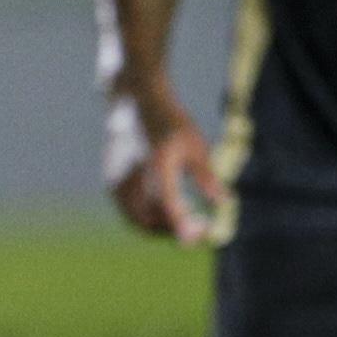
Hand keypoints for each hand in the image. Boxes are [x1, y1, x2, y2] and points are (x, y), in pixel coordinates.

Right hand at [104, 93, 219, 243]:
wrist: (137, 101)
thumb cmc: (171, 121)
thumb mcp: (196, 145)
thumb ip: (207, 176)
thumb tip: (224, 203)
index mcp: (155, 163)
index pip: (168, 204)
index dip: (183, 225)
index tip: (202, 235)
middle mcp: (130, 173)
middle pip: (147, 219)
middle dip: (173, 231)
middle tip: (199, 233)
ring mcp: (116, 178)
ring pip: (136, 219)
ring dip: (161, 227)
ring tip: (190, 222)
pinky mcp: (113, 181)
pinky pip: (129, 210)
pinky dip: (150, 217)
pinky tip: (173, 212)